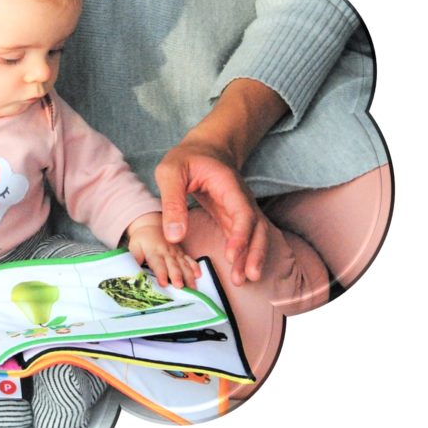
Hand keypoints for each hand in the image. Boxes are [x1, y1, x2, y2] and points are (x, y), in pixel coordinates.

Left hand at [125, 214, 200, 288]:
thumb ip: (134, 258)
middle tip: (180, 287)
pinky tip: (199, 275)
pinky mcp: (182, 253)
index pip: (157, 264)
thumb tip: (131, 271)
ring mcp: (176, 252)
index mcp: (154, 251)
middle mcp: (167, 252)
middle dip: (177, 276)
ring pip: (184, 264)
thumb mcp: (134, 246)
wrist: (152, 226)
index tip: (163, 284)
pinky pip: (190, 259)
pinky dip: (195, 267)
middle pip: (173, 265)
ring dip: (189, 276)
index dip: (161, 274)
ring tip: (192, 288)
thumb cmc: (141, 240)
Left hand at [154, 139, 267, 286]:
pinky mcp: (233, 217)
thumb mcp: (171, 172)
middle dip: (254, 252)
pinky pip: (243, 237)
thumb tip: (174, 236)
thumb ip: (172, 202)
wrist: (205, 148)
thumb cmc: (186, 158)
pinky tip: (239, 271)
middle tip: (247, 276)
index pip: (242, 212)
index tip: (233, 255)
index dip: (240, 235)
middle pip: (257, 227)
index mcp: (228, 185)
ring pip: (254, 234)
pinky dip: (243, 254)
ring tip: (244, 280)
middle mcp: (241, 198)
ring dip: (252, 257)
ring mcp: (239, 208)